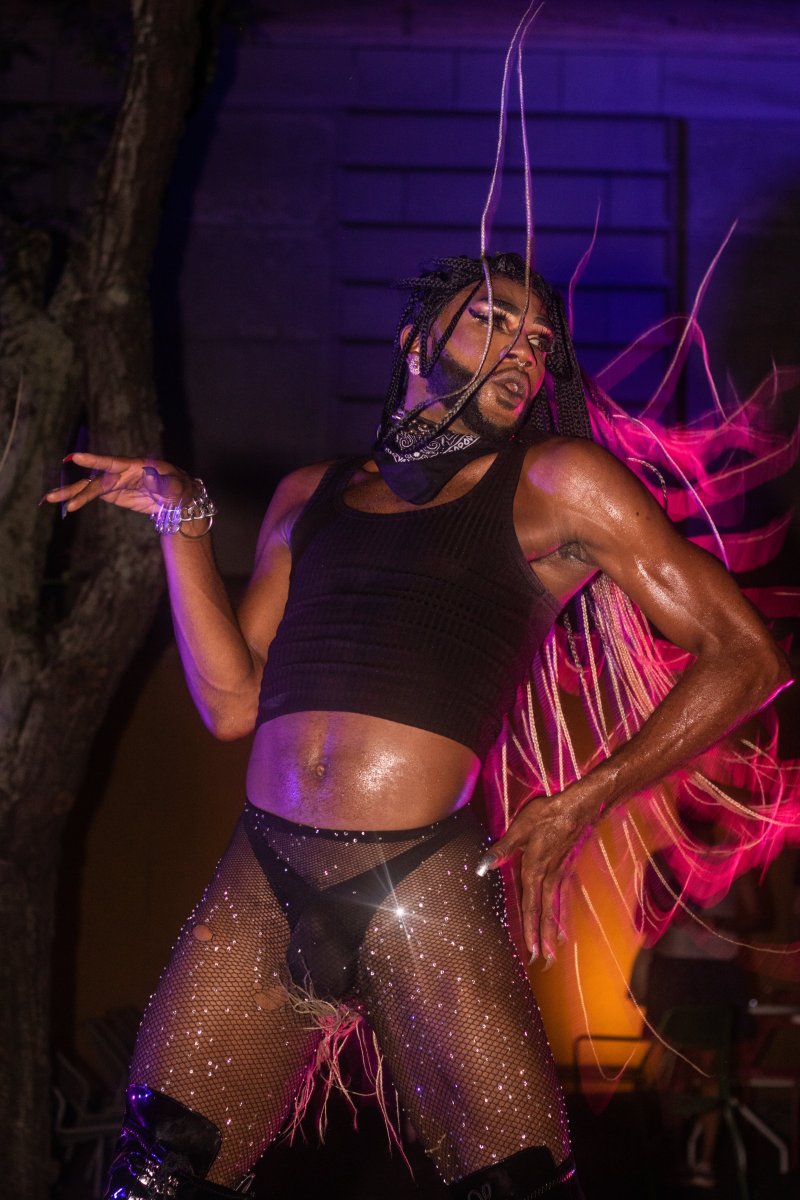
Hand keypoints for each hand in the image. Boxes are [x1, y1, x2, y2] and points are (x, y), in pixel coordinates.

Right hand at [40, 452, 192, 517]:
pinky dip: (79, 499)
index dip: (94, 461)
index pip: (112, 462)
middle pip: (95, 479)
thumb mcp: (174, 485)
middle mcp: (120, 472)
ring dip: (71, 493)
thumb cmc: (178, 486)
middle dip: (76, 488)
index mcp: (135, 465)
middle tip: (55, 494)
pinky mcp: (113, 493)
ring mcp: (115, 482)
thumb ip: (162, 481)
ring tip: (50, 498)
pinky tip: (65, 503)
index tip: (75, 458)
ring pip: (89, 487)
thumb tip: (149, 474)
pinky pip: (93, 495)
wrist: (177, 498)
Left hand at [477, 784, 597, 962]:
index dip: (529, 927)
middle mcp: (548, 877)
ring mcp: (560, 875)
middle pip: (544, 913)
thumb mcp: (520, 827)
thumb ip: (502, 848)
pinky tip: (561, 925)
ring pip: (554, 909)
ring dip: (552, 931)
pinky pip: (563, 898)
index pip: (530, 904)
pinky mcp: (566, 869)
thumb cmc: (547, 814)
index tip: (530, 949)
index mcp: (534, 868)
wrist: (579, 807)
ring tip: (553, 952)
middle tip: (544, 961)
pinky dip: (561, 915)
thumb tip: (482, 865)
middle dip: (542, 938)